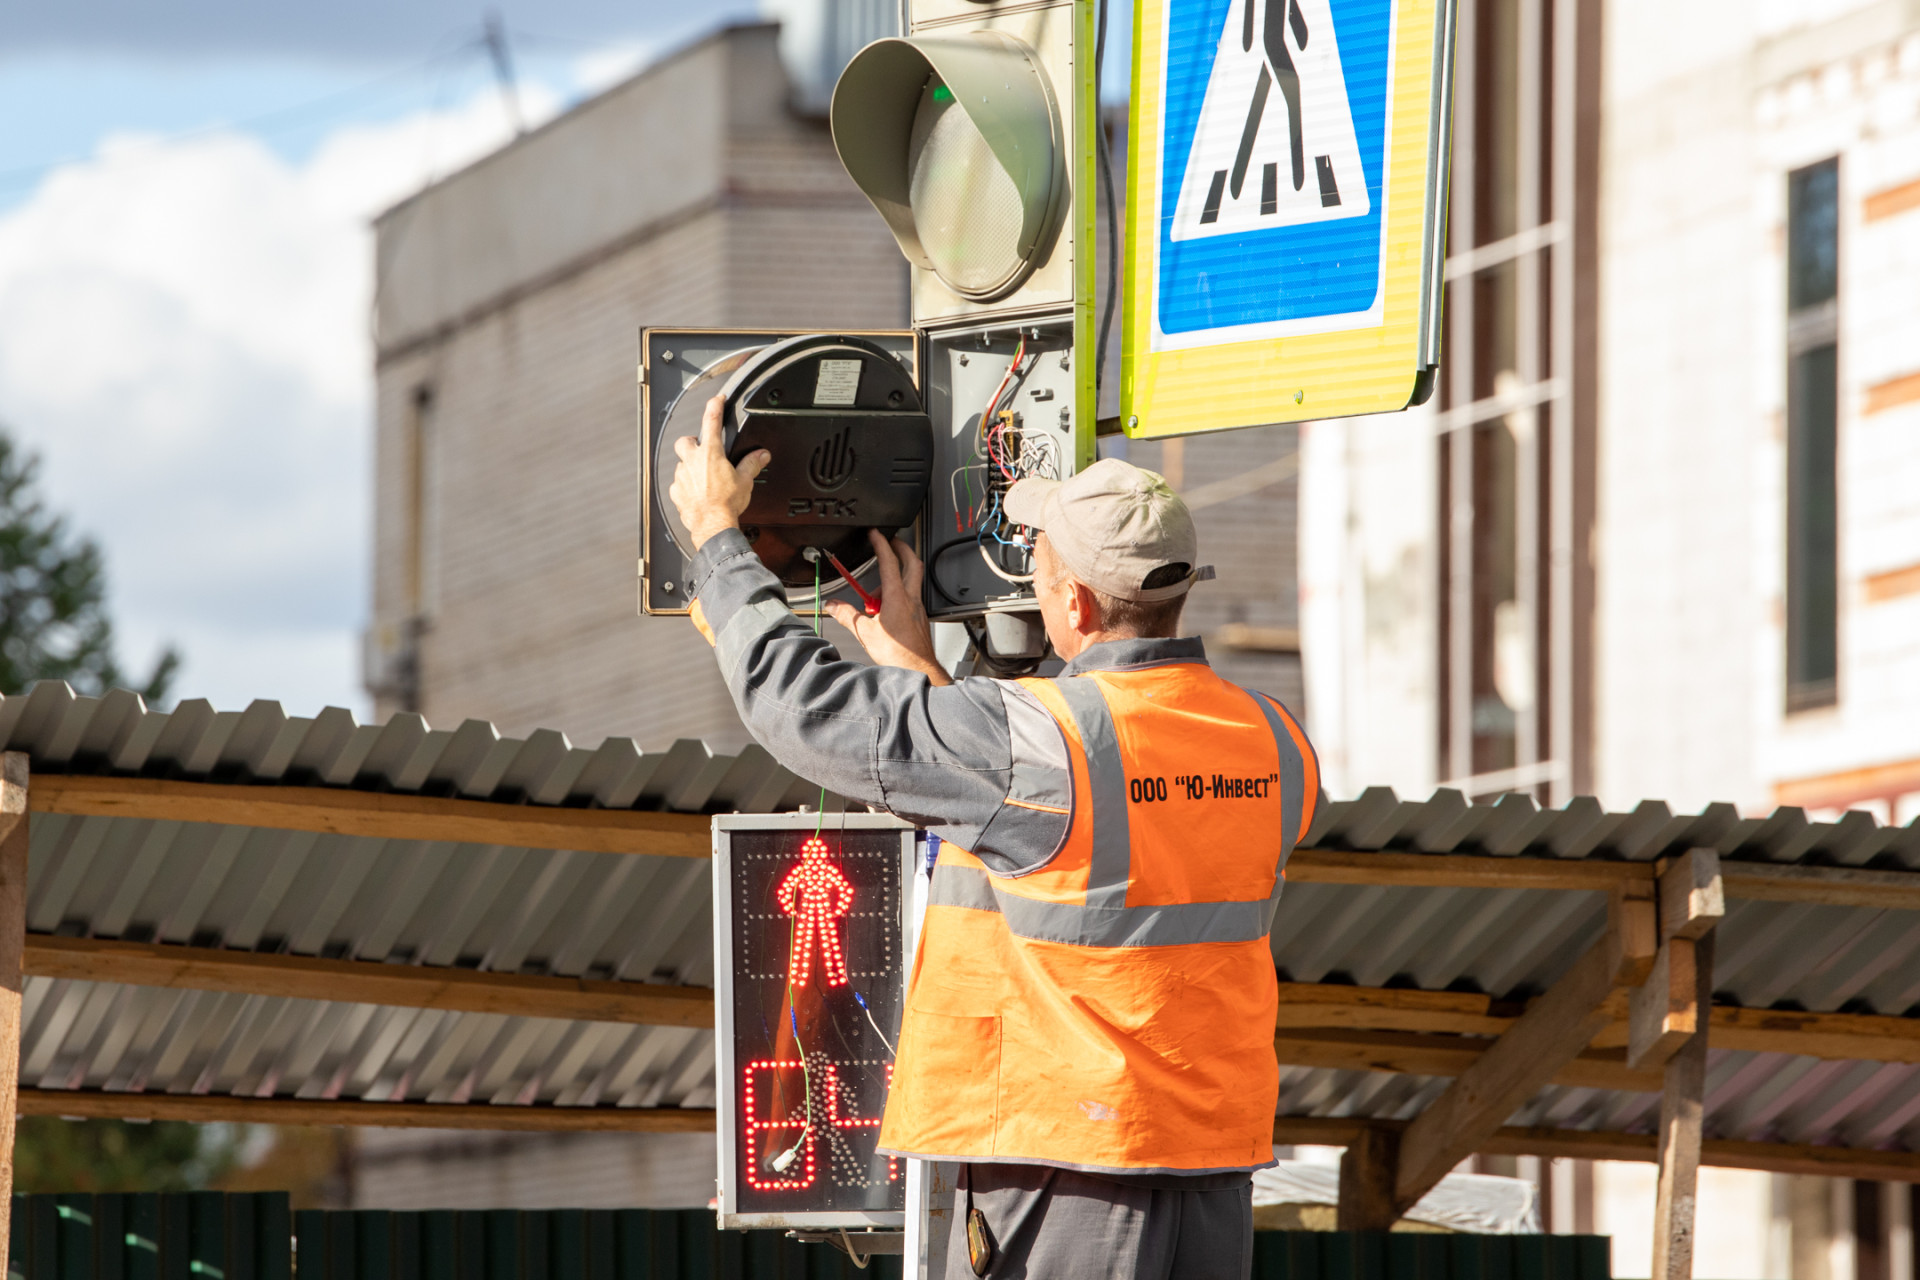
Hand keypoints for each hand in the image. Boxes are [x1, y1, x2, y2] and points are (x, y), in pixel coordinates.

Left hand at [669, 396, 769, 548]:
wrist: (712, 525)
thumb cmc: (726, 504)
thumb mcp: (744, 481)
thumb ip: (752, 464)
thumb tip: (761, 455)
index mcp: (711, 453)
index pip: (712, 421)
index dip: (715, 406)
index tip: (717, 399)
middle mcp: (692, 461)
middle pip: (685, 441)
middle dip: (692, 442)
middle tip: (701, 449)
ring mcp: (681, 476)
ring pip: (681, 464)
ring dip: (690, 467)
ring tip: (703, 478)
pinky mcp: (676, 491)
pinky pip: (678, 484)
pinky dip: (685, 486)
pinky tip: (696, 493)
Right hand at [825, 530, 951, 685]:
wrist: (917, 668)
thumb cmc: (898, 654)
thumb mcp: (865, 632)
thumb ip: (847, 615)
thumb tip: (833, 606)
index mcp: (897, 596)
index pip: (889, 561)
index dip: (881, 544)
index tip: (876, 534)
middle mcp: (910, 598)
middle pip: (911, 563)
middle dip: (901, 548)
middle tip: (891, 542)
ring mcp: (917, 607)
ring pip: (911, 580)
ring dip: (897, 576)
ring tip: (877, 593)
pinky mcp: (919, 617)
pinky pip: (910, 597)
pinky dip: (899, 594)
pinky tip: (886, 609)